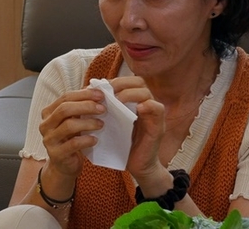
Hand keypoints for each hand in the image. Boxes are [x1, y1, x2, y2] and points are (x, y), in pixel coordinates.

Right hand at [38, 86, 106, 181]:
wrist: (64, 166)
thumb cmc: (70, 139)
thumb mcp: (73, 120)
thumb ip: (79, 106)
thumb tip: (94, 90)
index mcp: (48, 112)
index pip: (65, 97)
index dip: (83, 94)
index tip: (100, 95)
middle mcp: (45, 125)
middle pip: (65, 109)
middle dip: (86, 106)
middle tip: (102, 108)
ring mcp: (49, 140)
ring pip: (69, 125)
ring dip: (88, 123)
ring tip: (101, 124)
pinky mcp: (56, 155)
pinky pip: (73, 144)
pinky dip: (86, 140)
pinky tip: (95, 139)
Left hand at [108, 75, 165, 189]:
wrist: (139, 167)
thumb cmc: (125, 145)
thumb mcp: (114, 124)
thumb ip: (108, 110)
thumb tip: (89, 95)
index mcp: (136, 102)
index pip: (130, 81)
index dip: (117, 80)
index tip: (102, 87)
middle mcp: (147, 104)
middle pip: (139, 82)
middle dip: (122, 83)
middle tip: (109, 91)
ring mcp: (154, 115)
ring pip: (147, 93)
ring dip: (131, 94)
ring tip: (118, 101)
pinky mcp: (159, 126)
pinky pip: (158, 109)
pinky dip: (148, 106)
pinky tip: (138, 108)